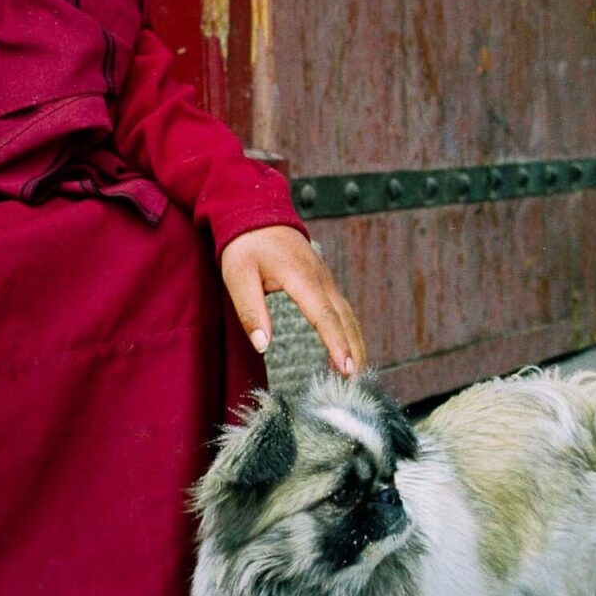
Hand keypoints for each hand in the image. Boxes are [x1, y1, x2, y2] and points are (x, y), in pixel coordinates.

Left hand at [219, 225, 366, 376]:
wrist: (256, 212)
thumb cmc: (245, 245)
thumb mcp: (237, 276)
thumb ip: (250, 311)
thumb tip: (263, 345)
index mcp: (301, 277)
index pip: (324, 316)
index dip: (336, 344)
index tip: (346, 369)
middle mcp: (320, 278)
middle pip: (344, 319)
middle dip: (354, 351)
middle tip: (358, 384)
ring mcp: (325, 278)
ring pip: (347, 315)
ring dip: (355, 343)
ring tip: (358, 374)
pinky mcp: (323, 280)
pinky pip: (342, 309)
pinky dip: (349, 331)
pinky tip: (348, 349)